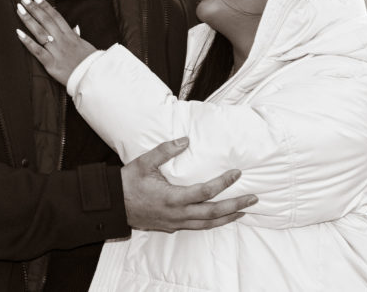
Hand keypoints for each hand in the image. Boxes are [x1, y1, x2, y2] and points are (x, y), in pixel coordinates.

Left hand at [15, 0, 96, 85]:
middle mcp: (62, 40)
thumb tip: (75, 27)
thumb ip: (77, 36)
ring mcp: (56, 51)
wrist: (93, 78)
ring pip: (40, 32)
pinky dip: (27, 41)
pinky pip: (37, 51)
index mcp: (70, 35)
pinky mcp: (51, 63)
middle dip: (33, 8)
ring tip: (19, 9)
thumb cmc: (90, 63)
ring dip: (28, 19)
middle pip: (46, 20)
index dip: (45, 5)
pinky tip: (18, 33)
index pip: (56, 16)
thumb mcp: (85, 46)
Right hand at [122, 138, 257, 232]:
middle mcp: (177, 214)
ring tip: (243, 211)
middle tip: (253, 199)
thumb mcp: (144, 162)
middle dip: (235, 205)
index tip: (236, 173)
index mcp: (172, 198)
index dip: (223, 183)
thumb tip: (185, 140)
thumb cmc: (128, 182)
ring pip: (207, 224)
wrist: (113, 205)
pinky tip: (220, 217)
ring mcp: (175, 222)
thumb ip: (165, 150)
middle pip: (212, 213)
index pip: (205, 192)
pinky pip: (197, 227)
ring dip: (227, 217)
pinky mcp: (171, 226)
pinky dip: (212, 223)